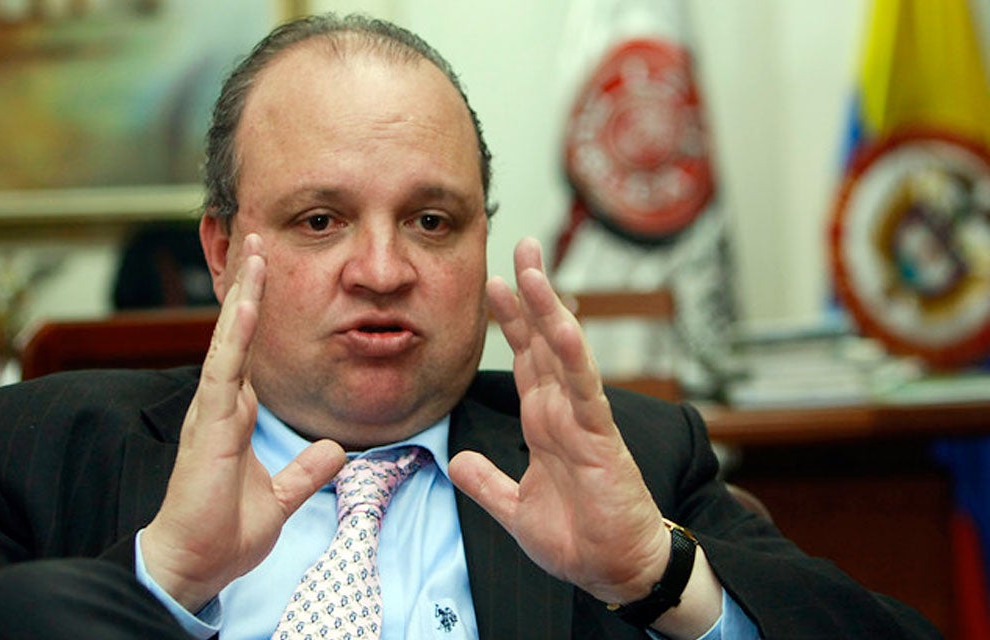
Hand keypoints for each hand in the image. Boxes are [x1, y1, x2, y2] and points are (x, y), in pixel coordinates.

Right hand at [141, 233, 345, 611]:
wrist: (196, 564)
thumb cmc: (225, 532)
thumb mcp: (280, 496)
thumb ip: (305, 471)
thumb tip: (333, 451)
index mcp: (235, 415)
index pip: (249, 353)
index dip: (258, 315)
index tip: (269, 278)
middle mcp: (221, 405)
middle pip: (235, 334)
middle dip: (249, 288)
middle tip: (259, 242)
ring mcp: (211, 411)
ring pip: (227, 341)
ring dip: (242, 296)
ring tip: (254, 253)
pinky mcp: (207, 427)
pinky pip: (222, 373)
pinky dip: (234, 338)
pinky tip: (246, 306)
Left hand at [449, 237, 670, 604]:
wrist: (612, 571)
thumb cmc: (575, 537)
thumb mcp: (514, 508)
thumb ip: (485, 482)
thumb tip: (456, 460)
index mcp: (544, 421)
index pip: (525, 359)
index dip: (511, 320)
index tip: (495, 281)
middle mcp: (563, 410)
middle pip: (543, 339)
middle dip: (532, 292)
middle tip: (522, 245)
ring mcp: (582, 419)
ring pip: (563, 351)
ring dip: (548, 307)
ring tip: (533, 266)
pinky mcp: (600, 437)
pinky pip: (583, 389)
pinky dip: (571, 355)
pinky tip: (559, 323)